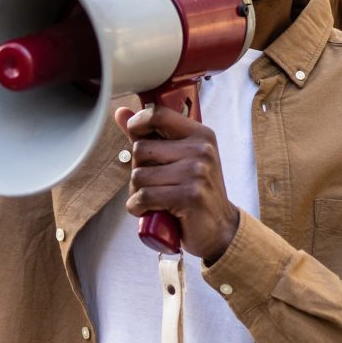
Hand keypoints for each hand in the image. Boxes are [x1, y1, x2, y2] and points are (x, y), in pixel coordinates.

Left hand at [115, 103, 240, 261]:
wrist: (221, 229)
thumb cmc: (194, 192)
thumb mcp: (179, 159)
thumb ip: (150, 135)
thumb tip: (120, 113)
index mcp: (200, 135)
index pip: (158, 114)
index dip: (137, 124)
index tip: (135, 138)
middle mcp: (201, 150)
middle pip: (140, 149)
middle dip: (138, 170)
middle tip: (153, 184)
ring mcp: (197, 172)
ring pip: (139, 175)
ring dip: (137, 192)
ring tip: (153, 200)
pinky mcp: (189, 196)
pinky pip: (144, 196)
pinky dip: (138, 207)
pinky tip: (149, 211)